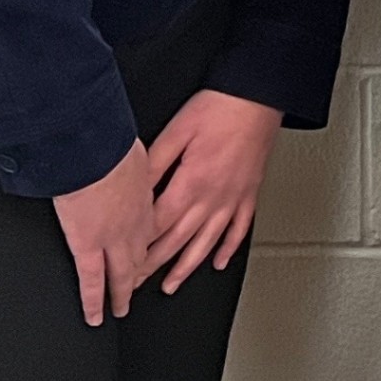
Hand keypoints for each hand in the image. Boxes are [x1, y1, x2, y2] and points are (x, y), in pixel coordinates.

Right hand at [52, 143, 156, 326]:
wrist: (91, 147)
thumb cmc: (107, 141)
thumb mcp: (132, 150)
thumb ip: (130, 161)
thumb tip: (123, 154)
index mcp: (143, 195)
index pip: (149, 227)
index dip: (148, 242)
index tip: (147, 252)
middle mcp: (135, 220)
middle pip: (140, 253)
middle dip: (140, 273)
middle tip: (138, 289)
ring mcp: (113, 237)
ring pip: (121, 272)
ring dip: (122, 292)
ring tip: (120, 307)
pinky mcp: (88, 245)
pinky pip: (92, 280)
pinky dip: (93, 301)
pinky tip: (94, 315)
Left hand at [144, 90, 283, 289]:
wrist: (259, 95)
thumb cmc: (221, 106)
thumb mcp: (177, 130)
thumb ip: (153, 163)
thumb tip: (133, 189)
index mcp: (192, 182)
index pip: (157, 225)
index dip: (136, 246)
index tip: (121, 262)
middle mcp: (214, 197)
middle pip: (178, 240)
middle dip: (153, 266)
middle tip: (135, 285)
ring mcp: (233, 198)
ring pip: (207, 243)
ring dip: (187, 267)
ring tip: (171, 284)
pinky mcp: (249, 193)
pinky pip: (239, 229)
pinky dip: (227, 249)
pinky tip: (218, 262)